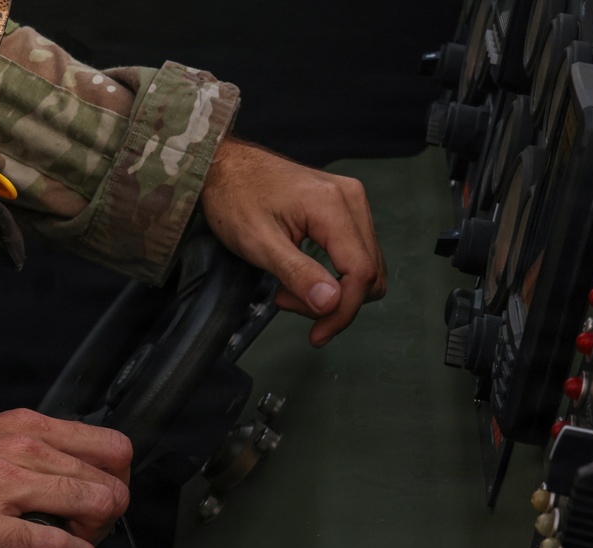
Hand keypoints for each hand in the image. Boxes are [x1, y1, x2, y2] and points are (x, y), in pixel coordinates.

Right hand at [0, 408, 131, 547]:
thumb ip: (30, 447)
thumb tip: (71, 468)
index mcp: (26, 427)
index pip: (111, 446)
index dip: (118, 477)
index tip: (103, 494)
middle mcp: (23, 450)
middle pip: (109, 481)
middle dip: (109, 512)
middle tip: (87, 527)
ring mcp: (7, 488)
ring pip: (95, 506)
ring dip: (95, 534)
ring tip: (76, 543)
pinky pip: (59, 546)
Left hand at [200, 137, 386, 347]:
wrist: (225, 166)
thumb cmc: (234, 198)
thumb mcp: (259, 243)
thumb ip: (297, 274)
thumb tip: (331, 303)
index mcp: (332, 206)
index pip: (360, 272)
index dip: (343, 312)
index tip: (318, 335)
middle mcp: (351, 199)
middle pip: (367, 273)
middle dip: (333, 303)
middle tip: (288, 303)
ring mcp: (350, 201)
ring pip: (364, 267)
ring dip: (332, 292)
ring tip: (289, 290)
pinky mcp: (344, 207)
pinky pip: (354, 254)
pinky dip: (332, 276)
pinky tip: (301, 277)